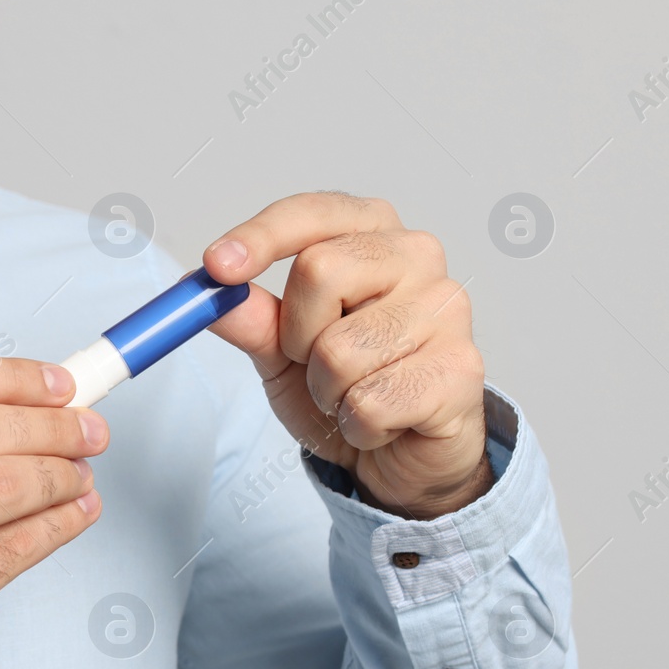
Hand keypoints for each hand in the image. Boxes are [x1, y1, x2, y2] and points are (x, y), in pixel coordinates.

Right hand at [0, 353, 107, 668]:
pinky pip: (15, 545)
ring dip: (60, 474)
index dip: (9, 377)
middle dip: (49, 425)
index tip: (59, 384)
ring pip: (3, 484)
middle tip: (89, 429)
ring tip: (81, 474)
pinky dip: (59, 523)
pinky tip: (76, 513)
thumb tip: (34, 399)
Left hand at [200, 192, 491, 519]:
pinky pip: (370, 403)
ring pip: (339, 350)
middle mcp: (416, 257)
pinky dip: (358, 426)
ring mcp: (447, 310)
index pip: (312, 213)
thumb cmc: (348, 384)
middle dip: (297, 335)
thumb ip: (251, 318)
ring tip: (355, 394)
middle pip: (319, 269)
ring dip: (327, 390)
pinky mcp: (461, 369)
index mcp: (371, 234)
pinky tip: (384, 422)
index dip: (261, 236)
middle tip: (317, 362)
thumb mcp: (283, 350)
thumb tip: (207, 291)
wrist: (399, 455)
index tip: (217, 267)